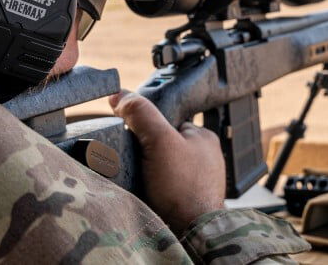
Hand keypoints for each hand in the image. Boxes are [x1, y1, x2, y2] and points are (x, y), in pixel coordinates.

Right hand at [110, 90, 225, 230]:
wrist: (191, 232)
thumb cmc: (184, 188)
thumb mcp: (159, 140)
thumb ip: (141, 114)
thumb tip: (122, 95)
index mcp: (204, 138)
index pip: (168, 121)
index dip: (147, 128)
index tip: (134, 137)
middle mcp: (205, 158)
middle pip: (163, 145)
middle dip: (147, 153)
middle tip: (137, 163)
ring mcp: (198, 181)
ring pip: (163, 169)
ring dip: (148, 173)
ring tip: (142, 180)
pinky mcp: (188, 201)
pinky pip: (165, 189)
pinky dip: (154, 190)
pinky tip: (148, 193)